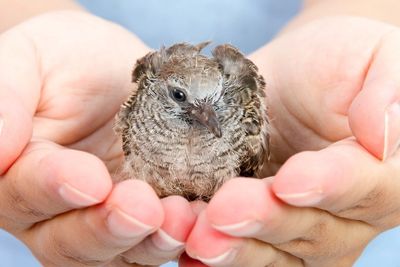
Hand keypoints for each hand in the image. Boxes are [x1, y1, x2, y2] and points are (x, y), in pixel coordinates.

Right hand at [0, 11, 195, 265]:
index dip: (53, 188)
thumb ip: (7, 98)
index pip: (25, 191)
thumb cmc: (65, 60)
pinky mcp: (148, 214)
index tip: (89, 179)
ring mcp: (105, 216)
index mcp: (18, 173)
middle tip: (141, 208)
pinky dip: (181, 236)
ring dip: (150, 241)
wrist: (111, 71)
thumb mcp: (31, 59)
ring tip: (179, 219)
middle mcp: (58, 209)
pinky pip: (159, 238)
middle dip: (106, 228)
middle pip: (71, 241)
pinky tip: (200, 221)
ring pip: (119, 251)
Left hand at [183, 16, 399, 265]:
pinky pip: (240, 247)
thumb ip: (389, 92)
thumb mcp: (377, 59)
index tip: (291, 180)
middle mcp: (346, 215)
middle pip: (313, 231)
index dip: (331, 186)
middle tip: (226, 210)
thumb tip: (384, 135)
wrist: (293, 81)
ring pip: (273, 253)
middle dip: (267, 221)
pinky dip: (213, 252)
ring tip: (199, 237)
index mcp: (383, 175)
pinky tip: (187, 246)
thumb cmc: (338, 66)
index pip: (367, 189)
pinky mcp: (258, 227)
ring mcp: (300, 228)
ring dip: (234, 248)